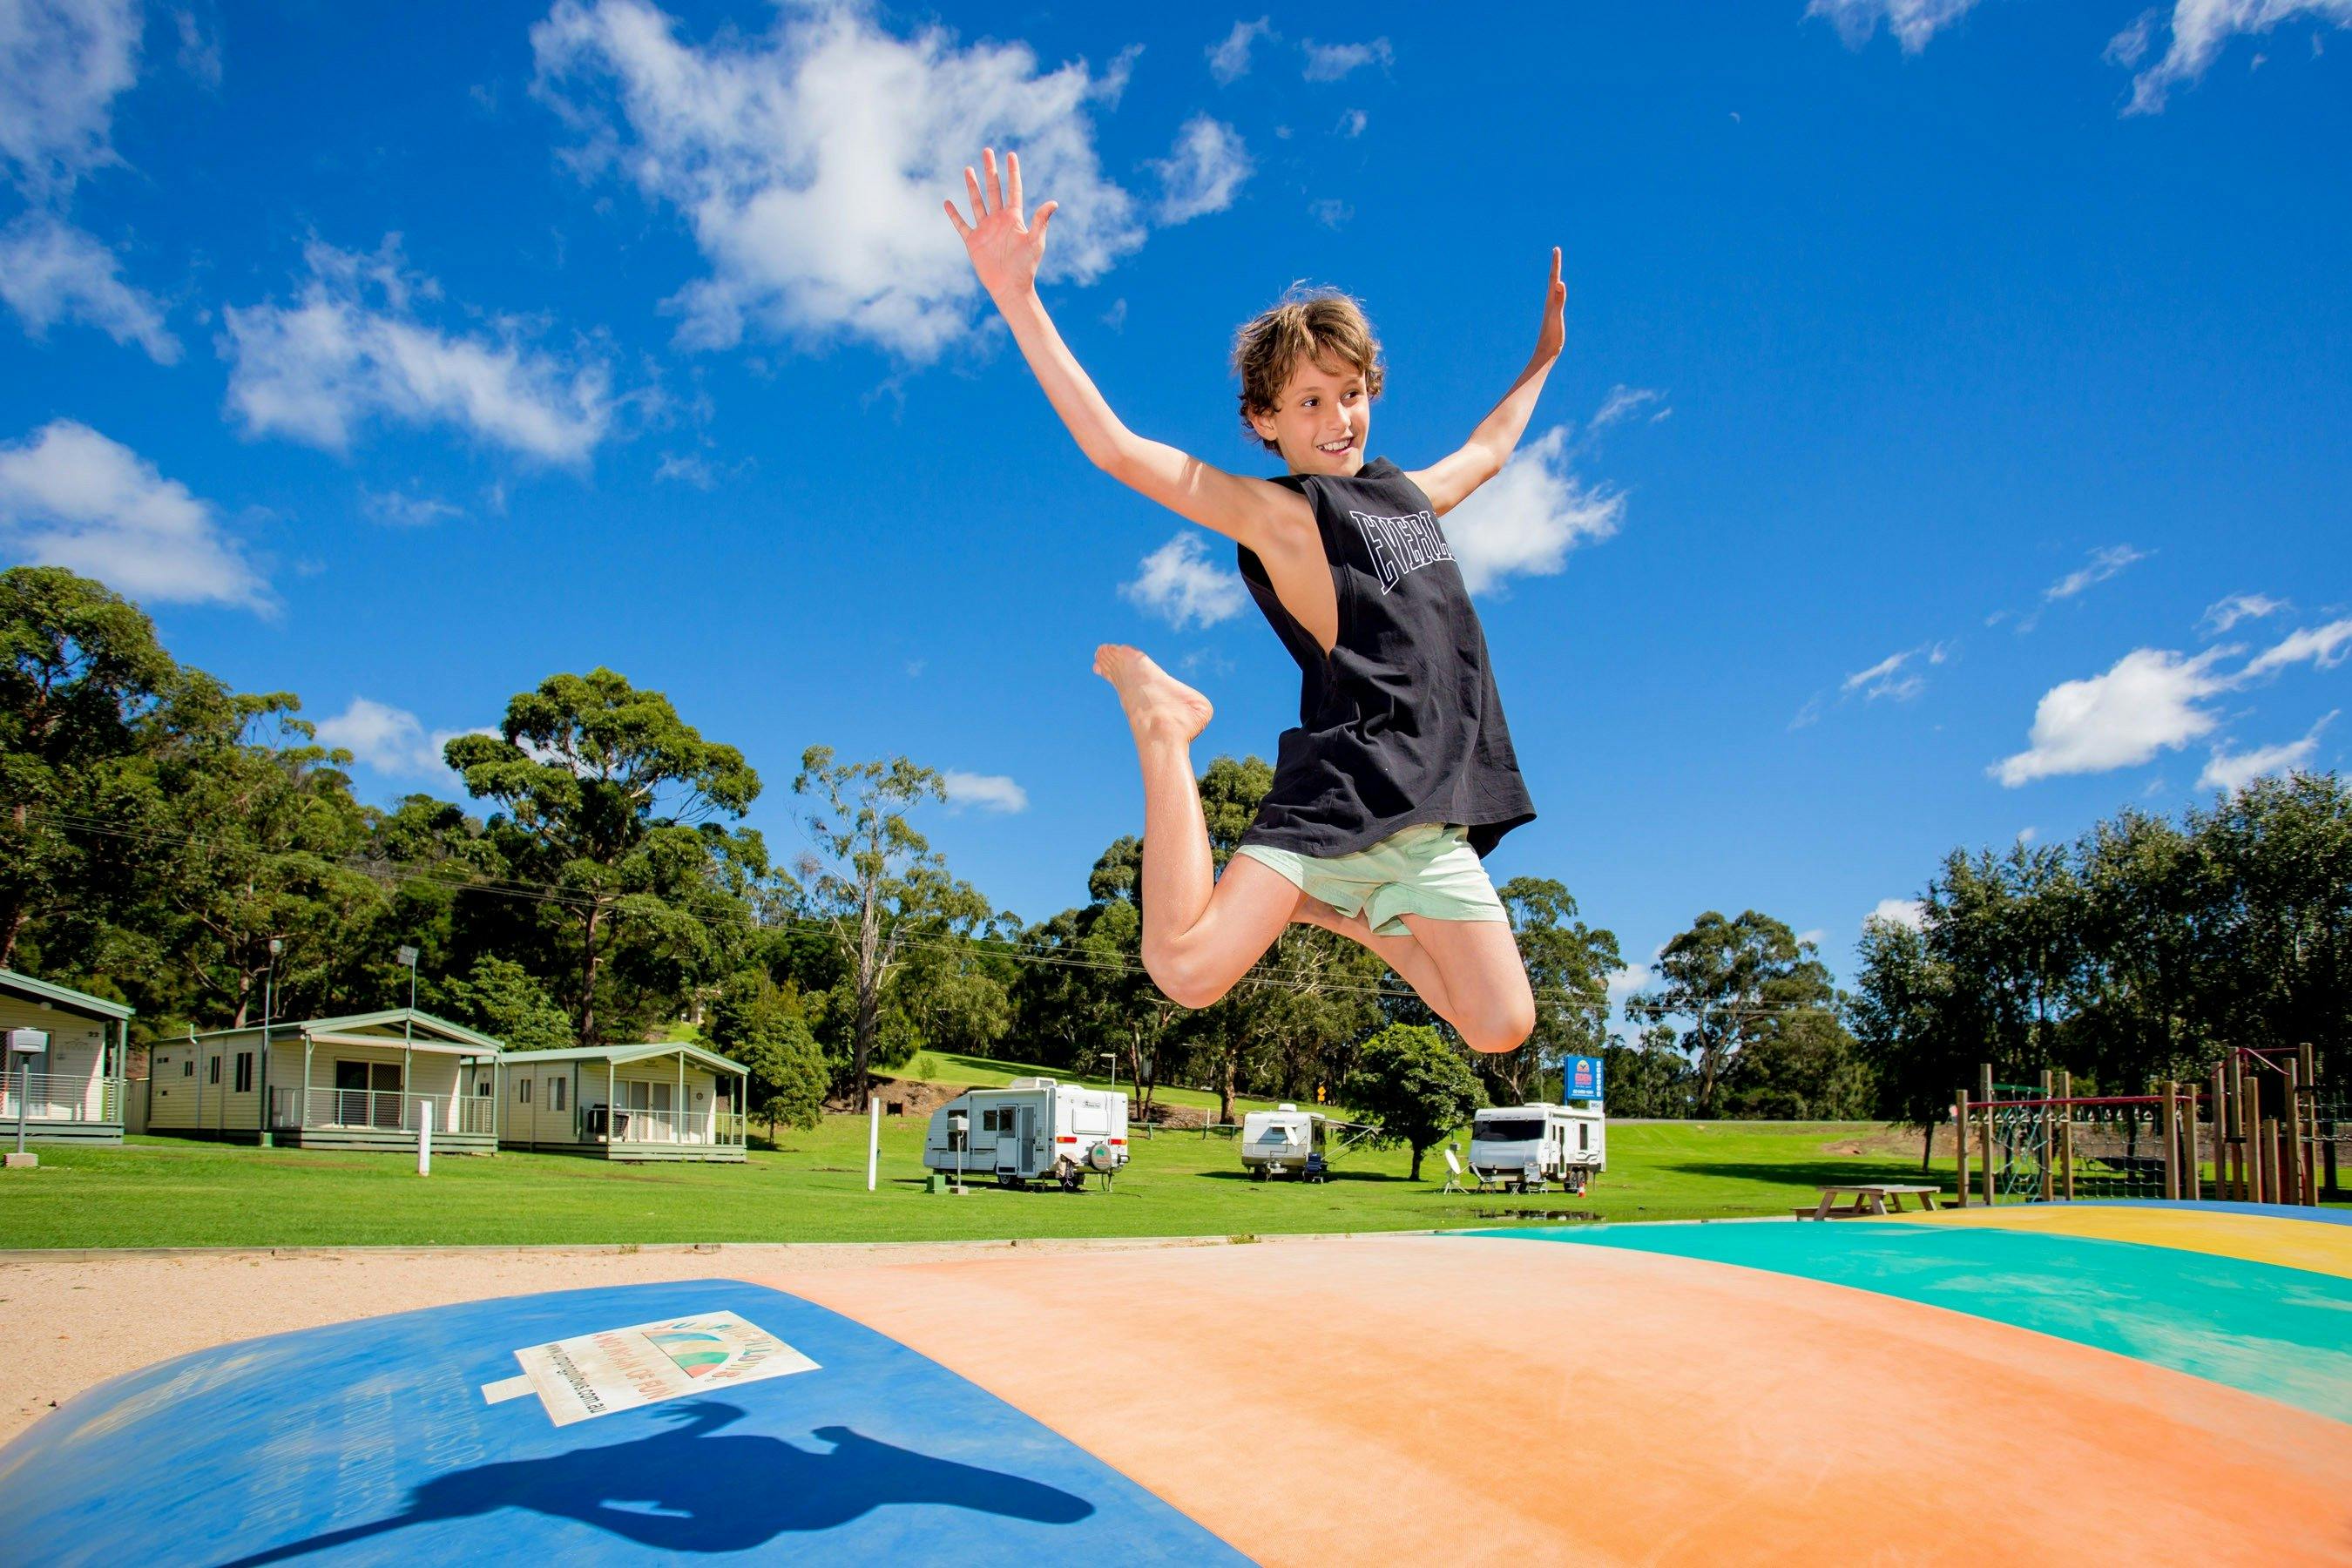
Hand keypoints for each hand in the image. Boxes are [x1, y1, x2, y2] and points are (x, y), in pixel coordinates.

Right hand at [944, 147, 1056, 302]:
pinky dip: (954, 214)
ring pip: (977, 202)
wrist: (1010, 287)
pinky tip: (948, 202)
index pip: (1013, 190)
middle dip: (990, 170)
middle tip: (987, 151)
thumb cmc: (1026, 267)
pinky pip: (961, 224)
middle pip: (994, 189)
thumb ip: (1040, 221)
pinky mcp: (973, 241)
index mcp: (1014, 218)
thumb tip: (1053, 203)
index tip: (1011, 155)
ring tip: (968, 169)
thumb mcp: (1035, 242)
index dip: (1013, 172)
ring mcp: (985, 229)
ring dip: (972, 186)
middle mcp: (999, 220)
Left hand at [1532, 246, 1565, 363]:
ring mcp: (1551, 308)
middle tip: (1556, 251)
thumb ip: (1559, 300)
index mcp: (1550, 300)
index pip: (1553, 278)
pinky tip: (1557, 291)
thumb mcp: (1556, 316)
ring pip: (1553, 288)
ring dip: (1555, 276)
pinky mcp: (1554, 315)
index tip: (1556, 249)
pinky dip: (1558, 290)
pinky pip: (1556, 297)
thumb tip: (1559, 283)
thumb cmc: (1551, 336)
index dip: (1556, 263)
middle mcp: (1550, 302)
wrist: (1545, 352)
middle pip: (1552, 279)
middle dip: (1555, 265)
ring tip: (1556, 267)